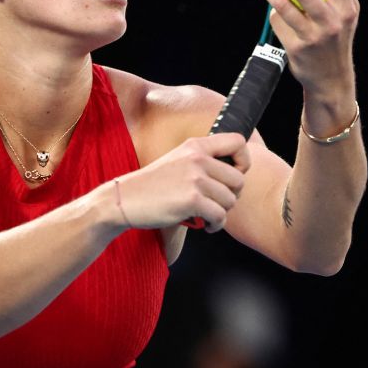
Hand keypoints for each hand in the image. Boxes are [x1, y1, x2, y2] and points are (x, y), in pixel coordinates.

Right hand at [115, 133, 249, 233]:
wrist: (124, 199)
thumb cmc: (153, 185)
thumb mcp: (178, 160)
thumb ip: (203, 161)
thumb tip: (235, 174)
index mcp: (196, 145)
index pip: (238, 142)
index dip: (243, 161)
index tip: (232, 177)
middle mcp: (198, 158)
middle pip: (239, 179)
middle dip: (231, 196)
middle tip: (216, 203)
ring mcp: (195, 178)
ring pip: (230, 200)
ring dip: (222, 213)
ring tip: (208, 216)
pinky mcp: (192, 200)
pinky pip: (220, 216)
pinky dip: (215, 225)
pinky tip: (205, 225)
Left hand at [257, 0, 359, 99]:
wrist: (331, 78)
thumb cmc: (337, 39)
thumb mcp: (348, 14)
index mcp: (347, 10)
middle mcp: (332, 23)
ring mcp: (313, 36)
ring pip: (285, 6)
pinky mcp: (297, 48)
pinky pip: (279, 22)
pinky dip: (273, 11)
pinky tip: (271, 6)